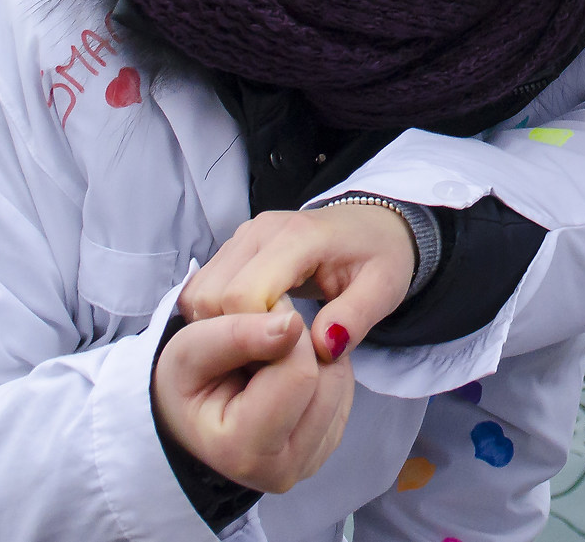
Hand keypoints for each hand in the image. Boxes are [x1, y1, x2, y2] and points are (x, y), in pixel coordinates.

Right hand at [151, 304, 352, 491]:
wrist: (186, 415)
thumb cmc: (184, 385)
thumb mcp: (189, 350)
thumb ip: (238, 335)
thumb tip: (294, 324)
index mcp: (247, 452)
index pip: (300, 374)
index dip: (283, 334)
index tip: (253, 328)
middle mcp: (287, 468)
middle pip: (328, 377)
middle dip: (298, 346)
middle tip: (257, 349)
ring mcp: (312, 459)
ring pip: (341, 378)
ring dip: (312, 353)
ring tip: (266, 362)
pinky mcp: (328, 443)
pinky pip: (343, 387)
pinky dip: (320, 366)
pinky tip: (283, 373)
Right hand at [187, 204, 415, 361]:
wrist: (371, 226)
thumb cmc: (379, 256)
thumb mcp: (384, 289)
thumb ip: (355, 318)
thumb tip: (323, 348)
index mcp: (298, 237)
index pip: (244, 294)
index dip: (255, 336)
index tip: (282, 359)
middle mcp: (260, 231)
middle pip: (213, 295)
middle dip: (235, 337)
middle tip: (272, 359)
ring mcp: (242, 237)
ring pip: (200, 293)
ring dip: (222, 329)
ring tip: (264, 348)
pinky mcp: (233, 248)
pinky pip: (204, 289)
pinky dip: (218, 319)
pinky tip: (253, 333)